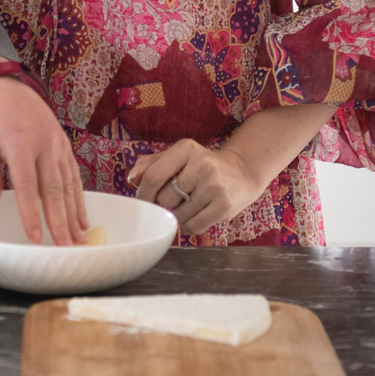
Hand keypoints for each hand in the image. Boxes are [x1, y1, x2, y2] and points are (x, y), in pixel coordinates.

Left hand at [0, 77, 86, 245]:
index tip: (36, 237)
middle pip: (53, 189)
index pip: (27, 186)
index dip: (32, 213)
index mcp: (20, 144)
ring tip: (77, 240)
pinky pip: (74, 176)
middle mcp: (44, 145)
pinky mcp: (65, 145)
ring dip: (74, 215)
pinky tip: (82, 219)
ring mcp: (57, 145)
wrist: (10, 86)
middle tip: (65, 248)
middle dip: (60, 221)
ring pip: (68, 185)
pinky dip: (80, 199)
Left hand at [127, 138, 260, 236]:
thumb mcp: (178, 157)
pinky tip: (197, 215)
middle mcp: (202, 164)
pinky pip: (194, 226)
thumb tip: (132, 179)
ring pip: (179, 215)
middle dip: (165, 203)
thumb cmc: (201, 166)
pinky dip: (190, 226)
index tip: (142, 202)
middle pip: (165, 198)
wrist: (242, 173)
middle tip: (177, 197)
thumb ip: (151, 164)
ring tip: (191, 204)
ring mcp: (215, 185)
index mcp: (186, 148)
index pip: (154, 175)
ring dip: (179, 215)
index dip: (143, 193)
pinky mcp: (225, 205)